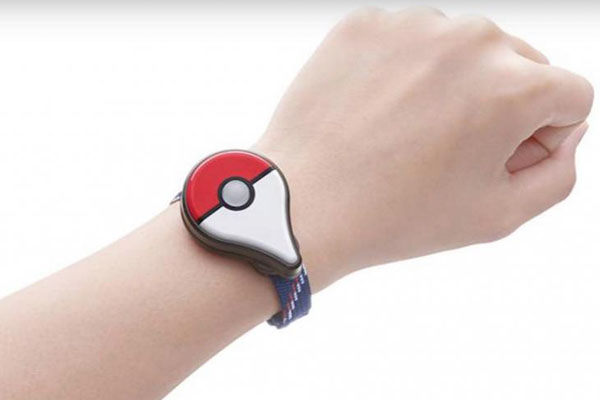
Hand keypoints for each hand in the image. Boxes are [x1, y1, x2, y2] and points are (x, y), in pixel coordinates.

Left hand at [253, 7, 593, 289]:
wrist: (303, 204)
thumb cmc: (398, 217)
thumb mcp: (500, 216)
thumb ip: (558, 172)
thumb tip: (563, 128)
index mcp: (515, 86)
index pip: (569, 97)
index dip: (539, 138)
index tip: (495, 161)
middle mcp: (470, 40)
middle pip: (518, 65)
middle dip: (500, 105)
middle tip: (449, 150)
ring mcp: (412, 25)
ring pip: (461, 50)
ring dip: (450, 85)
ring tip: (408, 132)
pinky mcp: (364, 24)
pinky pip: (408, 43)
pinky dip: (402, 73)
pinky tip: (378, 111)